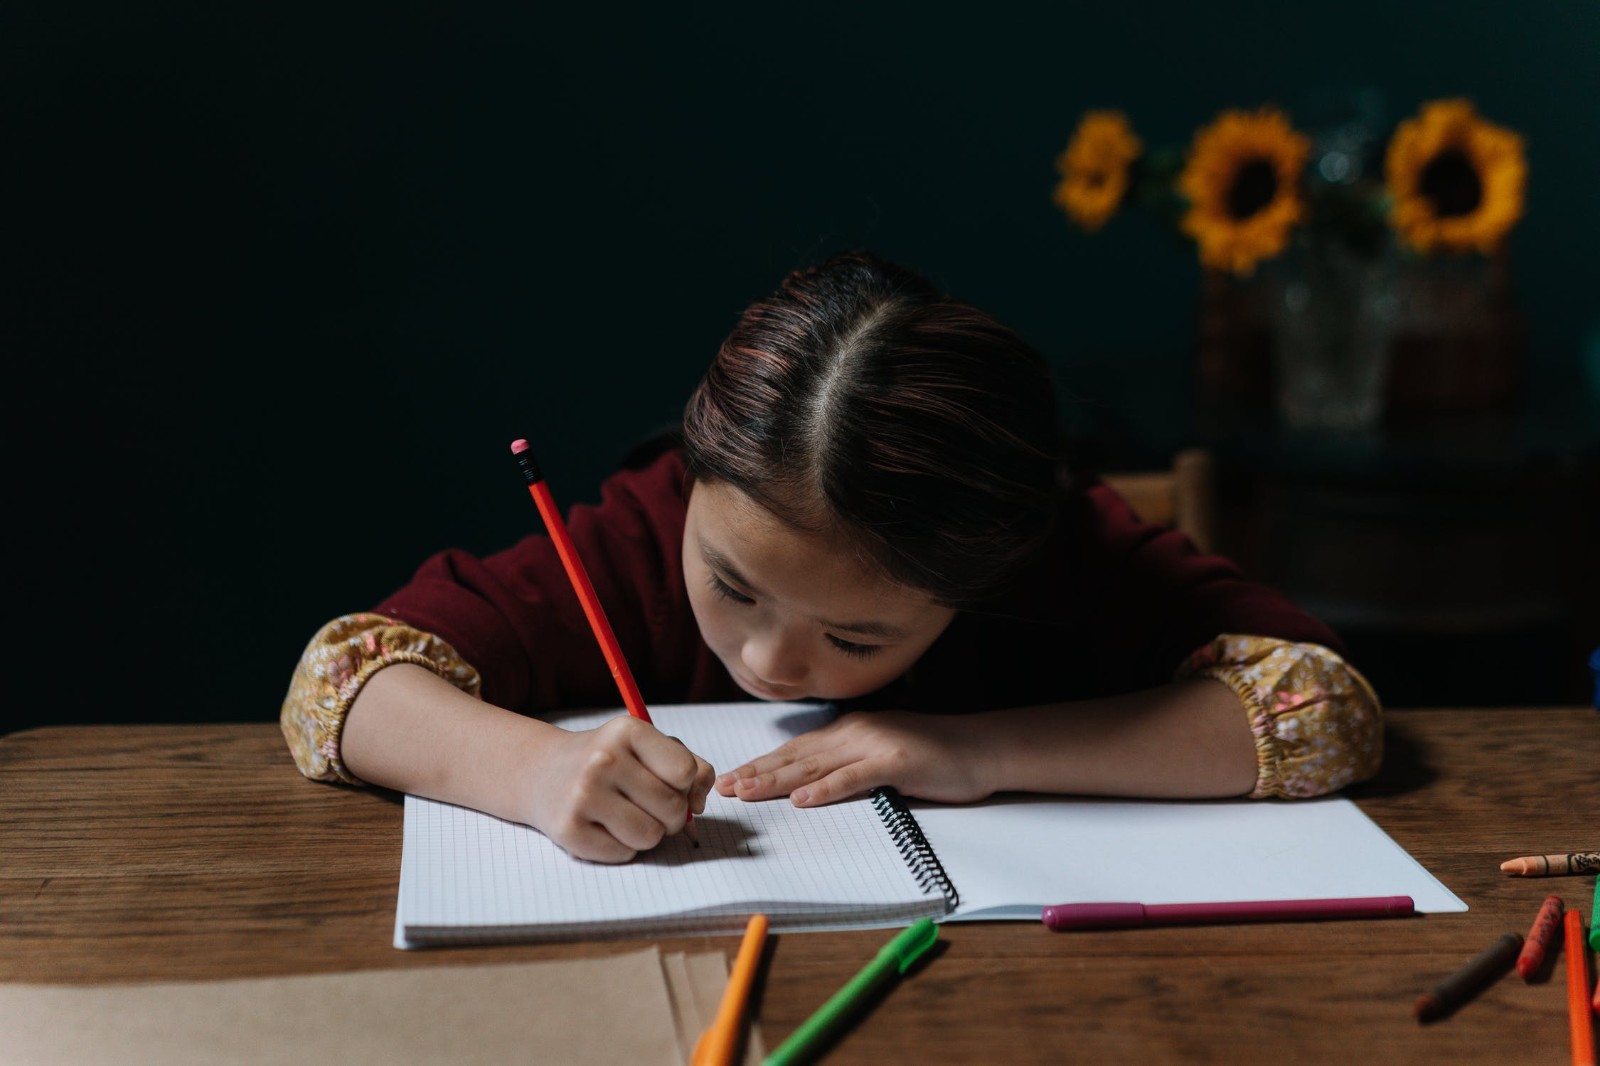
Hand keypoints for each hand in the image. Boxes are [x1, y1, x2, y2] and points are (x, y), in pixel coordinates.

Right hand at [520, 715, 713, 862]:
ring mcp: (583, 796)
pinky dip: (621, 847)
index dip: (684, 785)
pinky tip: (603, 826)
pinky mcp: (568, 830)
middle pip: (672, 808)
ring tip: (626, 815)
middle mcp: (603, 760)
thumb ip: (691, 768)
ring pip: (651, 836)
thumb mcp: (648, 747)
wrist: (542, 772)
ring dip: (647, 833)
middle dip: (669, 814)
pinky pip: (623, 854)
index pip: (685, 772)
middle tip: (646, 804)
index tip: (665, 782)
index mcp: (627, 731)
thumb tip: (698, 806)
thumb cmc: (609, 760)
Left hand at [713, 710, 991, 807]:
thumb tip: (813, 785)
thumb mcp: (882, 758)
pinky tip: (801, 800)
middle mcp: (855, 733)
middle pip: (796, 757)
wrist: (982, 747)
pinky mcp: (897, 762)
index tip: (730, 779)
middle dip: (756, 772)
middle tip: (722, 787)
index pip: (795, 751)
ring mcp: (875, 745)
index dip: (761, 764)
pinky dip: (826, 789)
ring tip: (746, 792)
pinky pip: (854, 777)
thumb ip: (849, 767)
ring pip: (816, 765)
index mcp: (849, 732)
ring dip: (777, 780)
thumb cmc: (935, 757)